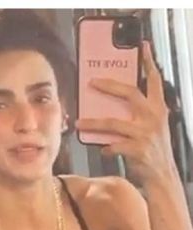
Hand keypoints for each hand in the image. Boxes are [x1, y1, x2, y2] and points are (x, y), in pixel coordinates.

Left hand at [76, 41, 175, 182]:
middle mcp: (153, 117)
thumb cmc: (151, 148)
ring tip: (78, 122)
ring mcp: (146, 133)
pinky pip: (114, 145)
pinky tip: (101, 148)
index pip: (154, 80)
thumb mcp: (149, 126)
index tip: (143, 46)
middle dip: (109, 86)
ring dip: (93, 122)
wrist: (162, 174)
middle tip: (91, 81)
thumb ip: (135, 113)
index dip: (149, 62)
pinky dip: (105, 147)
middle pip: (130, 94)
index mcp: (157, 108)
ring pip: (113, 123)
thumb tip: (108, 103)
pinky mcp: (137, 149)